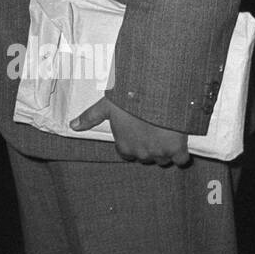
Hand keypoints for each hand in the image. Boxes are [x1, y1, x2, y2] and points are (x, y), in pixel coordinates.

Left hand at [70, 97, 190, 165]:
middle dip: (148, 146)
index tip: (136, 132)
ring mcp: (159, 153)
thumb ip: (90, 118)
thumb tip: (72, 126)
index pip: (127, 154)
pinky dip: (181, 154)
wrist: (157, 93)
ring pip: (163, 159)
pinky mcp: (177, 150)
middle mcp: (140, 154)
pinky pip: (181, 160)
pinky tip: (179, 142)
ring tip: (164, 133)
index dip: (132, 143)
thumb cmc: (129, 99)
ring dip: (164, 151)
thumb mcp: (106, 106)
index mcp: (124, 147)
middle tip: (151, 130)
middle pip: (145, 157)